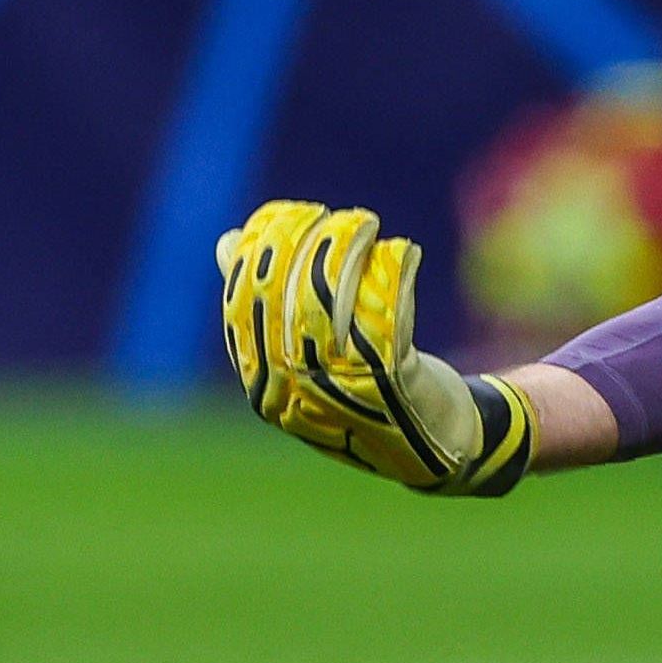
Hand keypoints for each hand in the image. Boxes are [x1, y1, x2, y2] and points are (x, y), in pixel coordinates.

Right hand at [216, 201, 534, 495]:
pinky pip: (383, 311)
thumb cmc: (364, 387)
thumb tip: (226, 243)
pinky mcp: (390, 383)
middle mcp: (292, 392)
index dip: (260, 252)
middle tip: (327, 216)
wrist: (435, 446)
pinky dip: (393, 272)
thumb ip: (268, 305)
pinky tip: (404, 252)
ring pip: (328, 300)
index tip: (288, 217)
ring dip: (346, 250)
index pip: (240, 305)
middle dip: (301, 243)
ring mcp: (338, 389)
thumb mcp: (308, 353)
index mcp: (261, 386)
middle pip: (281, 298)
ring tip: (366, 226)